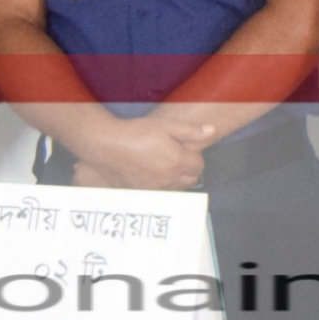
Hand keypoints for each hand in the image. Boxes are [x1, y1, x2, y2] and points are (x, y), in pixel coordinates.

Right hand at [63, 113, 215, 190]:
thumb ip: (191, 131)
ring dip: (176, 178)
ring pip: (177, 188)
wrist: (107, 146)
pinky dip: (162, 186)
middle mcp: (169, 178)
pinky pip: (161, 193)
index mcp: (178, 161)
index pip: (199, 165)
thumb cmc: (136, 133)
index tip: (185, 148)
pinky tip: (152, 174)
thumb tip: (211, 131)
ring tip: (165, 164)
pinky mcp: (143, 192)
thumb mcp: (166, 125)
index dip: (194, 155)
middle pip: (191, 179)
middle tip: (177, 156)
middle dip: (188, 168)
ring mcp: (156, 188)